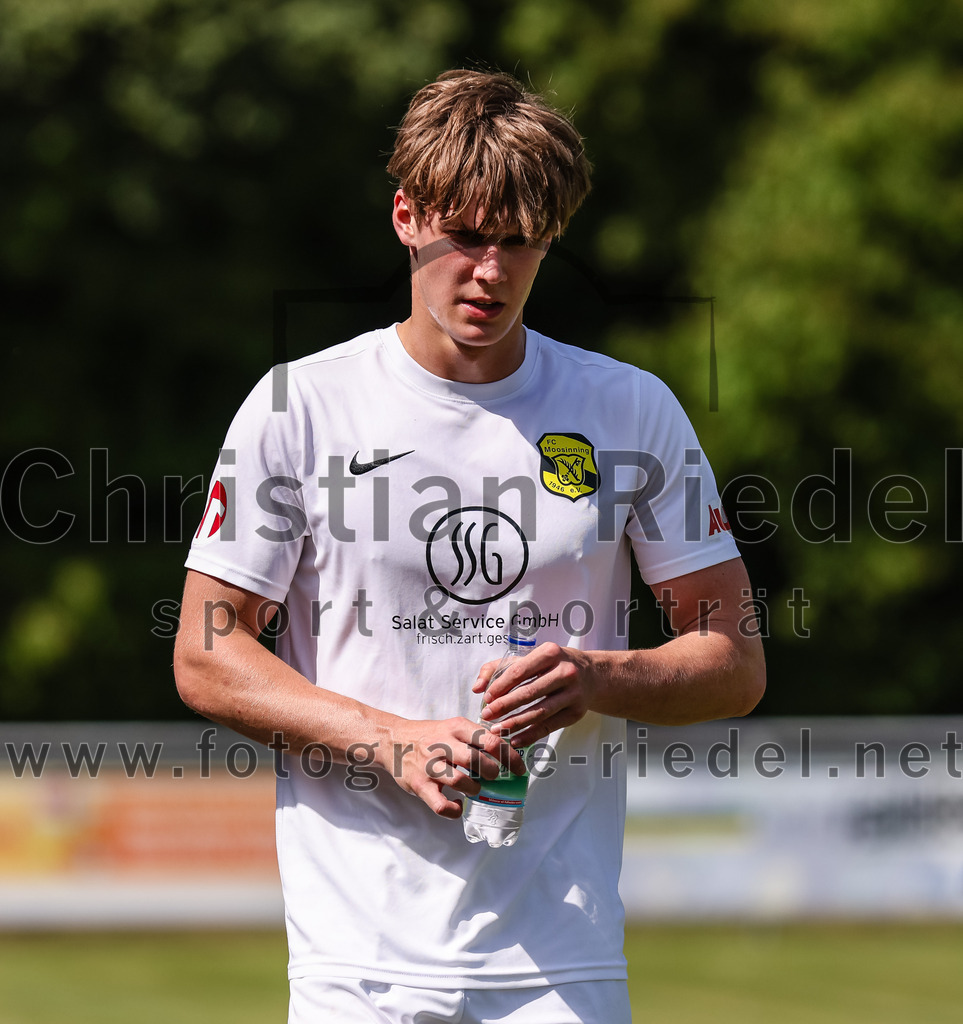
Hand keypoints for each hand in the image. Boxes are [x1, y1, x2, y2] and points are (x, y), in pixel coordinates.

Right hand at [379, 716, 526, 818]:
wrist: (393, 740)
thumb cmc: (430, 736)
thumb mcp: (453, 727)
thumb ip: (476, 738)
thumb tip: (509, 753)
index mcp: (456, 727)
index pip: (490, 740)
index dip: (509, 757)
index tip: (519, 769)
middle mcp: (442, 744)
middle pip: (476, 760)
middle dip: (492, 772)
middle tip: (493, 776)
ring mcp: (429, 766)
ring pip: (460, 782)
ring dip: (474, 789)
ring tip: (474, 788)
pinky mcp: (419, 785)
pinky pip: (441, 805)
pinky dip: (454, 810)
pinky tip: (458, 806)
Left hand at [471, 643, 596, 747]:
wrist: (591, 675)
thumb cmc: (551, 666)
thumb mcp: (529, 659)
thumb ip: (498, 668)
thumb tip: (477, 688)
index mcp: (550, 653)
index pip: (519, 671)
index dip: (500, 686)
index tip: (486, 698)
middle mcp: (565, 671)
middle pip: (529, 692)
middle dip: (504, 706)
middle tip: (487, 715)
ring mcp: (573, 693)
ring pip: (540, 712)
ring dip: (516, 723)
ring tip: (497, 730)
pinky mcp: (577, 712)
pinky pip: (550, 726)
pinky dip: (531, 735)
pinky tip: (515, 740)